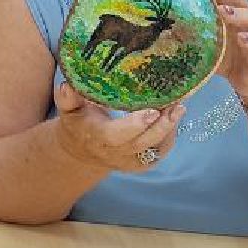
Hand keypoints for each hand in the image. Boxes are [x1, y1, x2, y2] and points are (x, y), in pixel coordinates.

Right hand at [53, 82, 184, 173]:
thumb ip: (67, 98)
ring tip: (179, 108)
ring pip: (155, 149)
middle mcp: (116, 152)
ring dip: (170, 129)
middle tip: (176, 105)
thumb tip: (68, 83)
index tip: (152, 110)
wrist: (82, 150)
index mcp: (98, 137)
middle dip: (162, 125)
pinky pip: (160, 153)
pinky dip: (170, 137)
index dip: (136, 124)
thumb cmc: (78, 123)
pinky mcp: (141, 164)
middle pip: (143, 143)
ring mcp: (130, 161)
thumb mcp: (68, 110)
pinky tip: (174, 118)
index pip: (117, 135)